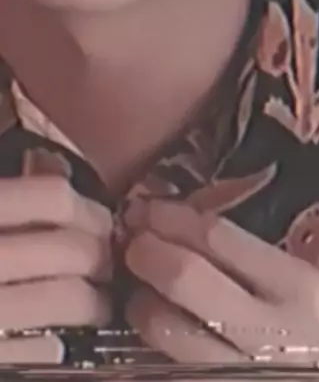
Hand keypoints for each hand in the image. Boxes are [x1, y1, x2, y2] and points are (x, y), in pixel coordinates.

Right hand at [0, 175, 111, 361]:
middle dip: (103, 258)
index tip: (101, 224)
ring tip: (97, 305)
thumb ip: (11, 195)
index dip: (89, 211)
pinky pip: (44, 348)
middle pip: (74, 247)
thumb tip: (52, 170)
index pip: (54, 198)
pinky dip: (59, 342)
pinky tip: (58, 340)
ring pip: (69, 296)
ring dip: (94, 302)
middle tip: (107, 266)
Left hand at [125, 198, 318, 365]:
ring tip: (140, 289)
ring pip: (167, 326)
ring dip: (142, 300)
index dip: (173, 218)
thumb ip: (256, 261)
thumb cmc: (315, 337)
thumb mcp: (304, 294)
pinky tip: (155, 324)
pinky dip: (154, 338)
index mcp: (302, 289)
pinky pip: (170, 360)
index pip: (220, 237)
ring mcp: (243, 371)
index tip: (148, 208)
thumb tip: (182, 223)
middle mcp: (276, 331)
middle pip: (187, 276)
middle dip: (148, 251)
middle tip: (132, 241)